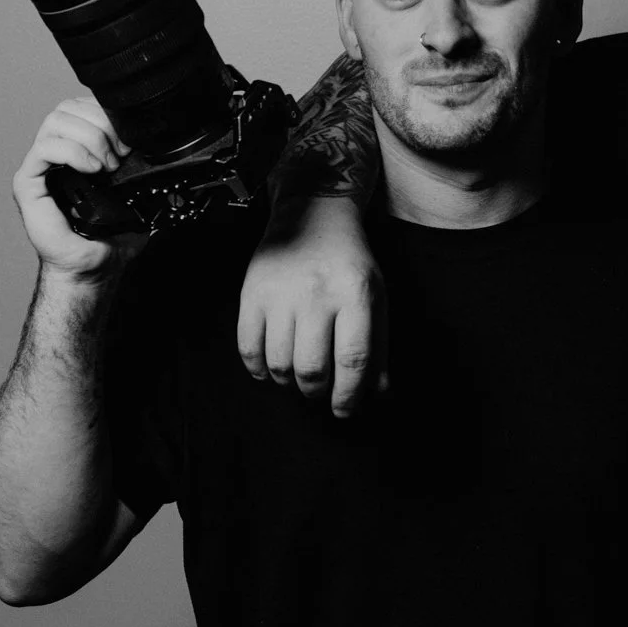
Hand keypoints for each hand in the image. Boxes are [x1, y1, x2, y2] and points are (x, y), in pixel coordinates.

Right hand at [12, 97, 140, 277]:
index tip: (129, 138)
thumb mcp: (136, 191)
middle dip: (101, 122)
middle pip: (68, 107)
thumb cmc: (110, 235)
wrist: (93, 266)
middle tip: (120, 153)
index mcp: (76, 148)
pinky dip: (71, 151)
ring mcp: (40, 166)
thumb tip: (166, 150)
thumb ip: (143, 166)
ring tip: (105, 165)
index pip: (82, 106)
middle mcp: (55, 153)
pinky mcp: (27, 182)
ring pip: (55, 121)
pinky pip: (43, 148)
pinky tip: (91, 169)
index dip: (106, 112)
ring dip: (89, 137)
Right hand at [236, 196, 386, 418]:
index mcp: (355, 294)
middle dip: (317, 392)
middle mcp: (316, 293)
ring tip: (299, 378)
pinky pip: (248, 347)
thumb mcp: (375, 298)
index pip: (352, 360)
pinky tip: (271, 371)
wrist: (313, 216)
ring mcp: (280, 292)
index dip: (348, 395)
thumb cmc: (349, 263)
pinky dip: (259, 369)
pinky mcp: (251, 292)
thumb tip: (379, 394)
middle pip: (312, 367)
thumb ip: (378, 346)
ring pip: (279, 363)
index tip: (345, 410)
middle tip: (320, 392)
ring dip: (289, 383)